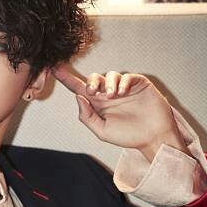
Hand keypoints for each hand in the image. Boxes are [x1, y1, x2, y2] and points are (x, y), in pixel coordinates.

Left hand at [52, 66, 189, 161]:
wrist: (153, 138)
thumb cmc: (129, 136)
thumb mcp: (102, 131)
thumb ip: (87, 116)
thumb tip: (78, 97)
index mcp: (98, 105)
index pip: (79, 89)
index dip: (67, 78)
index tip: (54, 68)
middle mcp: (109, 94)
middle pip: (93, 78)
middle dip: (91, 82)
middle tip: (93, 91)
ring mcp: (124, 88)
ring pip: (110, 75)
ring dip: (108, 83)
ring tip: (112, 96)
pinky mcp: (138, 84)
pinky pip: (127, 77)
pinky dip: (122, 82)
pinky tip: (122, 92)